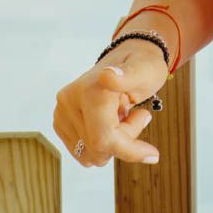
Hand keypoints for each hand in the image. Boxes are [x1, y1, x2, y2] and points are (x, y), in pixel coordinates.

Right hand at [52, 40, 167, 167]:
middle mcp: (69, 100)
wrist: (127, 59)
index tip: (152, 153)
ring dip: (112, 143)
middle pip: (97, 148)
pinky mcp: (60, 122)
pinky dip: (101, 143)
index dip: (129, 150)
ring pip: (90, 154)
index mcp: (89, 89)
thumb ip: (129, 75)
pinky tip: (109, 121)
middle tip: (135, 115)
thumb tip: (109, 75)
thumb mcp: (146, 70)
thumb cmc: (141, 66)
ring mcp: (61, 112)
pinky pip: (83, 152)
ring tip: (122, 116)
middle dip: (124, 140)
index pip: (104, 138)